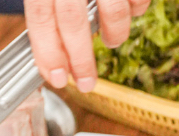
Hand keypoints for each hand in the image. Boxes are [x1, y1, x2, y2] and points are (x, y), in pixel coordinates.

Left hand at [24, 0, 149, 92]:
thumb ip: (51, 13)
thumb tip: (53, 58)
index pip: (40, 19)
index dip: (47, 53)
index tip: (56, 78)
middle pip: (72, 21)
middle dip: (80, 59)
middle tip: (86, 83)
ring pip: (112, 10)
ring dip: (114, 33)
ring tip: (111, 40)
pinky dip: (137, 9)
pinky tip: (131, 11)